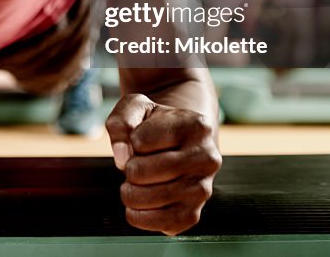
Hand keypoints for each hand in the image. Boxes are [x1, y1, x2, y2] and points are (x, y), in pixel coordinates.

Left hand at [106, 94, 220, 234]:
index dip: (130, 139)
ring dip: (129, 191)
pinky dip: (139, 216)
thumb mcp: (137, 107)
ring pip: (146, 198)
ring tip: (137, 182)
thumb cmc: (155, 124)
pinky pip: (159, 223)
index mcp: (197, 126)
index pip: (140, 140)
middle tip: (137, 163)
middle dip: (128, 168)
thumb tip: (122, 156)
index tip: (141, 138)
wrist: (181, 143)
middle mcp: (207, 158)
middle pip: (140, 172)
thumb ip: (121, 121)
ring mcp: (203, 189)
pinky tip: (139, 203)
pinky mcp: (194, 214)